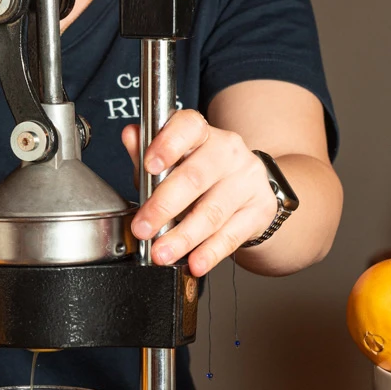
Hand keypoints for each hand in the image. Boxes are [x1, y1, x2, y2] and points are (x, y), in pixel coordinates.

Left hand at [121, 110, 277, 276]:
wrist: (247, 191)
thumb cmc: (200, 175)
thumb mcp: (170, 161)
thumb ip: (146, 152)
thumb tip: (131, 136)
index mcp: (202, 134)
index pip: (189, 127)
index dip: (168, 144)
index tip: (150, 166)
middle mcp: (228, 152)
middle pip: (195, 177)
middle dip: (164, 206)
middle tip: (143, 229)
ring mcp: (246, 180)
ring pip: (212, 211)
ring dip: (184, 237)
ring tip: (162, 253)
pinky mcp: (259, 209)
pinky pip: (232, 234)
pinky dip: (210, 252)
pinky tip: (195, 262)